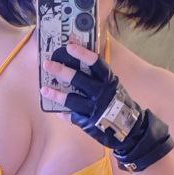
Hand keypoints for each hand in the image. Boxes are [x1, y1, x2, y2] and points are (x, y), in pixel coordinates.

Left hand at [41, 42, 173, 170]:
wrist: (130, 129)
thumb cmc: (117, 102)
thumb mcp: (112, 85)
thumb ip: (97, 75)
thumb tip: (80, 59)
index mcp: (109, 80)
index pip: (95, 63)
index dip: (82, 53)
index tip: (69, 45)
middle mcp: (101, 92)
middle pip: (79, 79)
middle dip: (62, 71)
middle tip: (47, 64)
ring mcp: (94, 108)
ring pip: (72, 99)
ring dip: (56, 94)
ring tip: (44, 89)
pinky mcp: (88, 122)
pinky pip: (71, 116)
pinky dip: (63, 113)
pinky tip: (54, 110)